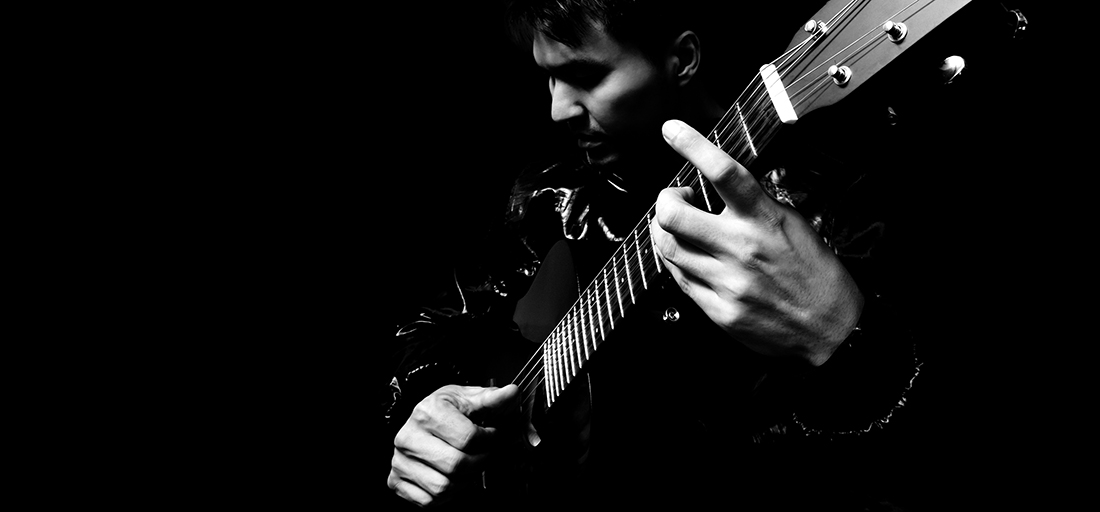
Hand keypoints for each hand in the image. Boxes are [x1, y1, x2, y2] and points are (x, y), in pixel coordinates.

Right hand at [387, 384, 518, 506]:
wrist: (421, 422)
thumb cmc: (445, 411)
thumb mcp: (468, 399)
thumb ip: (492, 399)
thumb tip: (511, 393)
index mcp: (428, 412)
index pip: (468, 437)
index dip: (491, 440)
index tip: (495, 436)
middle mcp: (410, 436)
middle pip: (456, 465)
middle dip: (480, 463)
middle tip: (486, 454)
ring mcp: (401, 461)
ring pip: (443, 487)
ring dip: (465, 481)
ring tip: (470, 466)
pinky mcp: (398, 481)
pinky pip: (429, 500)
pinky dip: (447, 495)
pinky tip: (452, 478)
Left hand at [651, 120, 861, 365]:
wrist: (831, 328)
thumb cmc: (815, 273)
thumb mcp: (794, 224)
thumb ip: (755, 206)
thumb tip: (720, 187)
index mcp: (764, 219)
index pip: (723, 172)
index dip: (692, 145)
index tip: (671, 130)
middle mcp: (741, 248)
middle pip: (673, 213)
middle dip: (664, 200)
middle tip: (675, 198)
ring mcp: (727, 281)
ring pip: (667, 246)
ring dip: (662, 230)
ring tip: (678, 227)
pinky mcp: (718, 309)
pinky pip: (677, 278)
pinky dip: (674, 261)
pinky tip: (687, 255)